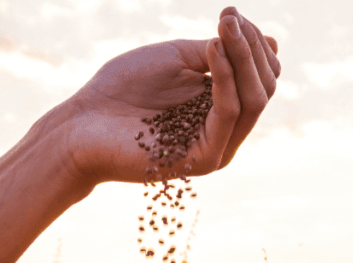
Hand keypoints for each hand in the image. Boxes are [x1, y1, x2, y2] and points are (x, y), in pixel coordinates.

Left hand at [64, 7, 280, 184]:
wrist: (82, 123)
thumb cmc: (122, 89)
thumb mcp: (177, 57)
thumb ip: (219, 51)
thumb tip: (270, 41)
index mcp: (221, 108)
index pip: (260, 75)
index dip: (253, 42)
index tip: (229, 13)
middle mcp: (225, 131)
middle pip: (264, 87)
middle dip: (251, 48)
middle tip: (228, 18)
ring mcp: (217, 148)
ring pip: (253, 100)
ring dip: (243, 58)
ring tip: (223, 29)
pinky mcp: (203, 159)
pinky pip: (228, 114)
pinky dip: (225, 79)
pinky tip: (213, 51)